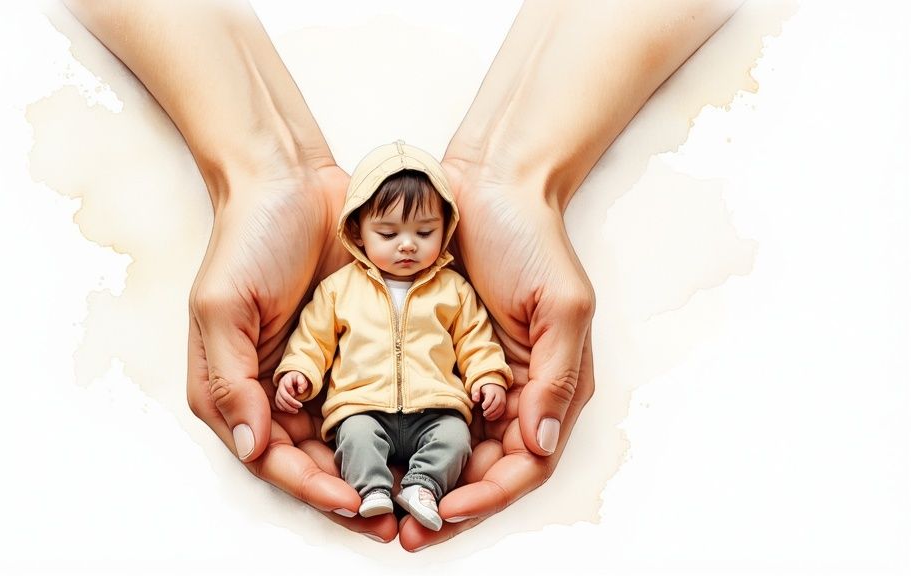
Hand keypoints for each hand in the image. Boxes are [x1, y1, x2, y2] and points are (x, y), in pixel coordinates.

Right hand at [185, 163, 396, 541]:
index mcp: (237, 387)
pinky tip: (427, 439)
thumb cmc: (248, 237)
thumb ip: (232, 380)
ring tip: (418, 491)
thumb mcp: (223, 305)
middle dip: (354, 491)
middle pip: (316, 460)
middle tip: (398, 516)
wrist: (293, 179)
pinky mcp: (355, 347)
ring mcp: (319, 370)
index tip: (356, 502)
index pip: (274, 457)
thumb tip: (251, 447)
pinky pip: (377, 395)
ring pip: (352, 438)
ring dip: (381, 467)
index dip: (314, 487)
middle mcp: (278, 390)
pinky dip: (399, 421)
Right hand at [274, 371, 309, 413]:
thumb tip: (300, 391)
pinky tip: (292, 411)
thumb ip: (302, 383)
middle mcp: (281, 386)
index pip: (287, 385)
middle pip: (283, 395)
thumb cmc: (298, 380)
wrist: (291, 380)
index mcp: (287, 379)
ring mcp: (278, 392)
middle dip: (292, 402)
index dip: (292, 390)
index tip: (299, 393)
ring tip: (296, 411)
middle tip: (300, 406)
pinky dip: (284, 409)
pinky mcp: (277, 398)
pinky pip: (278, 404)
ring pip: (280, 401)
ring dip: (288, 407)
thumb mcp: (302, 379)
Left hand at [396, 161, 595, 550]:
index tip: (447, 511)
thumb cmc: (531, 237)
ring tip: (380, 504)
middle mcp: (510, 392)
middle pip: (480, 469)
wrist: (486, 183)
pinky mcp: (434, 356)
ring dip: (416, 480)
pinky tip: (369, 453)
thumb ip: (554, 378)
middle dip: (445, 503)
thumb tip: (538, 443)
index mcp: (547, 387)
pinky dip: (396, 436)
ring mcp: (470, 377)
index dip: (488, 496)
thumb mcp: (561, 306)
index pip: (523, 463)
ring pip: (444, 449)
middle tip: (404, 527)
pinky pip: (415, 409)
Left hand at [473, 383, 506, 420]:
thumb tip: (476, 400)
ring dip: (493, 414)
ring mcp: (502, 400)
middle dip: (490, 410)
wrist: (495, 387)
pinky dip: (496, 416)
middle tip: (484, 414)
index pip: (490, 397)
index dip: (486, 404)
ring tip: (486, 417)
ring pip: (500, 408)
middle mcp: (499, 395)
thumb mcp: (478, 388)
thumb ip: (475, 394)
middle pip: (496, 404)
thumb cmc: (484, 389)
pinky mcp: (504, 404)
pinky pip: (502, 411)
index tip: (482, 407)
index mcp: (492, 390)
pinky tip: (490, 418)